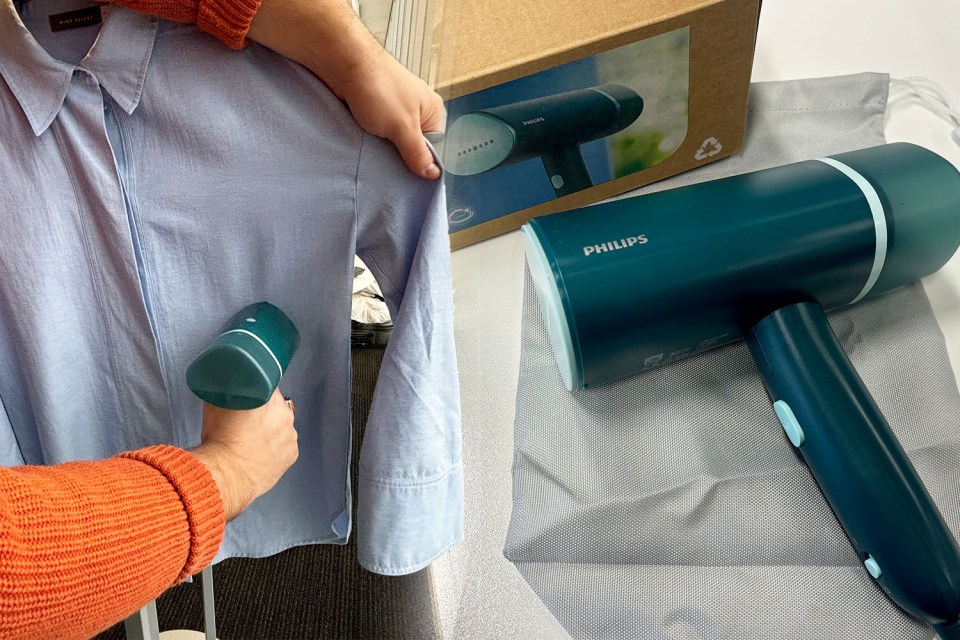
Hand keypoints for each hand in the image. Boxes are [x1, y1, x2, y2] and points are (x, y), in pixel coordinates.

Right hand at [191, 389, 297, 519]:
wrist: (225, 474)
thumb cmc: (219, 441)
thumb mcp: (215, 404)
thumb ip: (225, 390)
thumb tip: (225, 385)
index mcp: (269, 397)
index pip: (269, 382)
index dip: (258, 388)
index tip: (251, 395)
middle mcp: (285, 413)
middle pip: (277, 406)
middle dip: (266, 411)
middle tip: (247, 422)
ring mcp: (291, 435)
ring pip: (282, 426)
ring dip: (272, 430)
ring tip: (253, 440)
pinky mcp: (292, 454)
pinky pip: (285, 446)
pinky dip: (276, 448)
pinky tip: (260, 452)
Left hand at [333, 48, 444, 179]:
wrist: (343, 63)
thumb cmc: (378, 88)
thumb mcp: (403, 128)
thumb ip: (418, 154)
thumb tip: (434, 174)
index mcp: (432, 112)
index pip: (433, 149)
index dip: (421, 164)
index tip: (408, 176)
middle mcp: (416, 110)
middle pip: (413, 146)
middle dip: (400, 157)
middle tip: (388, 165)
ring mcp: (395, 109)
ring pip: (394, 141)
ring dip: (383, 149)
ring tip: (375, 152)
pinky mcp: (376, 110)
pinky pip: (379, 134)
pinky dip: (372, 140)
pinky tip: (365, 143)